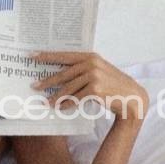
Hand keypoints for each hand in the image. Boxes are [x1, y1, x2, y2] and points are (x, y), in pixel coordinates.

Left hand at [29, 50, 148, 120]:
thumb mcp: (100, 71)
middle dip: (47, 80)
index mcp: (90, 56)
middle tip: (34, 85)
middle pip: (63, 73)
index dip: (47, 56)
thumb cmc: (114, 86)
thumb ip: (83, 69)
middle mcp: (91, 64)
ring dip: (55, 96)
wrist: (132, 98)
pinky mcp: (95, 90)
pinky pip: (75, 98)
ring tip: (45, 101)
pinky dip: (67, 104)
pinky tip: (59, 108)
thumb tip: (61, 74)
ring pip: (68, 88)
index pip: (64, 55)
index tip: (32, 56)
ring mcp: (93, 76)